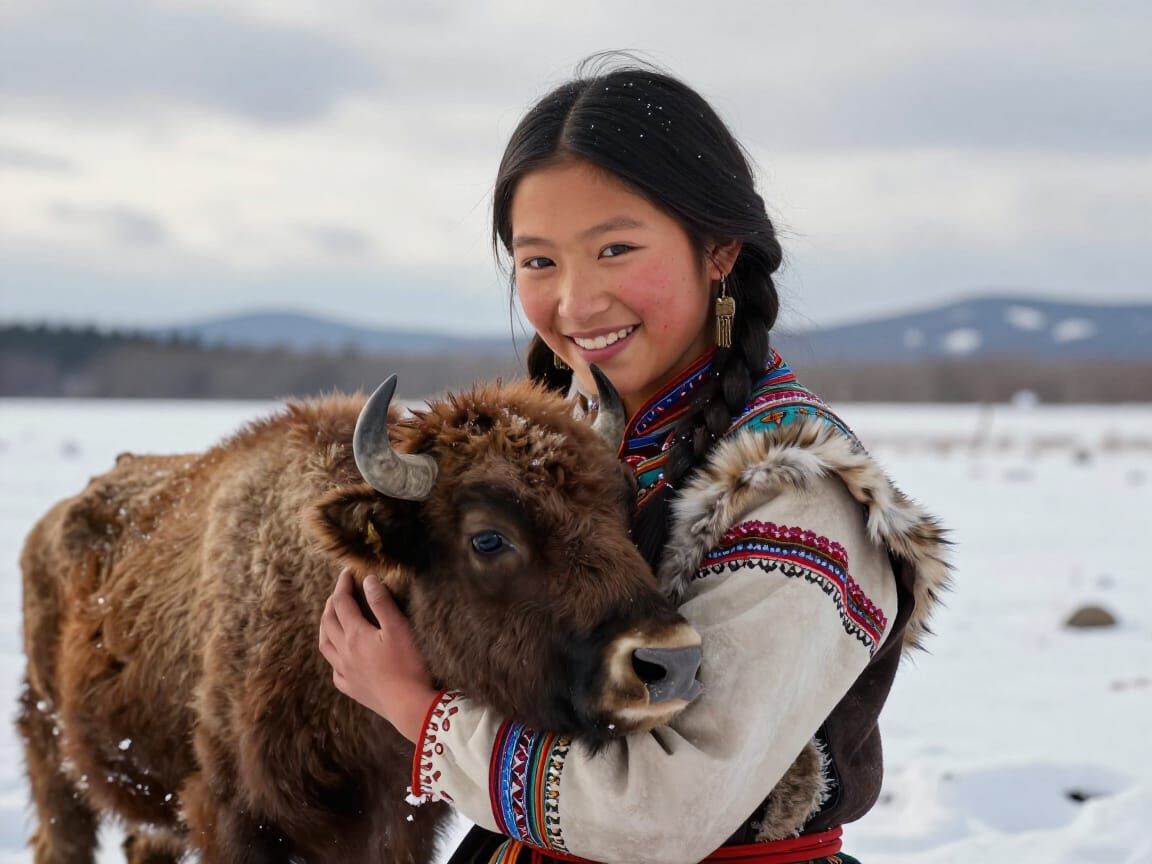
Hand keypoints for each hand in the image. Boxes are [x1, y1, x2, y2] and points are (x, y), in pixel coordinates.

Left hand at [318, 568, 438, 741]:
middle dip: (331, 603)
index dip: (343, 585)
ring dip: (325, 628)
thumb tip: (368, 580)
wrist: (409, 704)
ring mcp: (346, 673)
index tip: (348, 572)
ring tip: (330, 619)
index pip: (342, 603)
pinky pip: (335, 671)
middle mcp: (344, 652)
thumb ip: (381, 602)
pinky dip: (334, 659)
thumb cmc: (408, 664)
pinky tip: (341, 658)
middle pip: (328, 622)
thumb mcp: (398, 627)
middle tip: (339, 592)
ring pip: (325, 646)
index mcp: (355, 635)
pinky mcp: (353, 689)